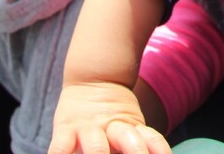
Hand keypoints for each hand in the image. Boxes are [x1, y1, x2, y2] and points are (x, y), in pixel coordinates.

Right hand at [48, 81, 170, 153]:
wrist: (94, 77)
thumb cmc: (114, 112)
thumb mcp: (132, 122)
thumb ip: (144, 141)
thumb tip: (163, 152)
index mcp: (133, 127)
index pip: (151, 140)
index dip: (158, 150)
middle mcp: (113, 129)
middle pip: (130, 141)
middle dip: (136, 153)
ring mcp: (89, 129)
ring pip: (98, 147)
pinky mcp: (66, 130)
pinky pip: (60, 149)